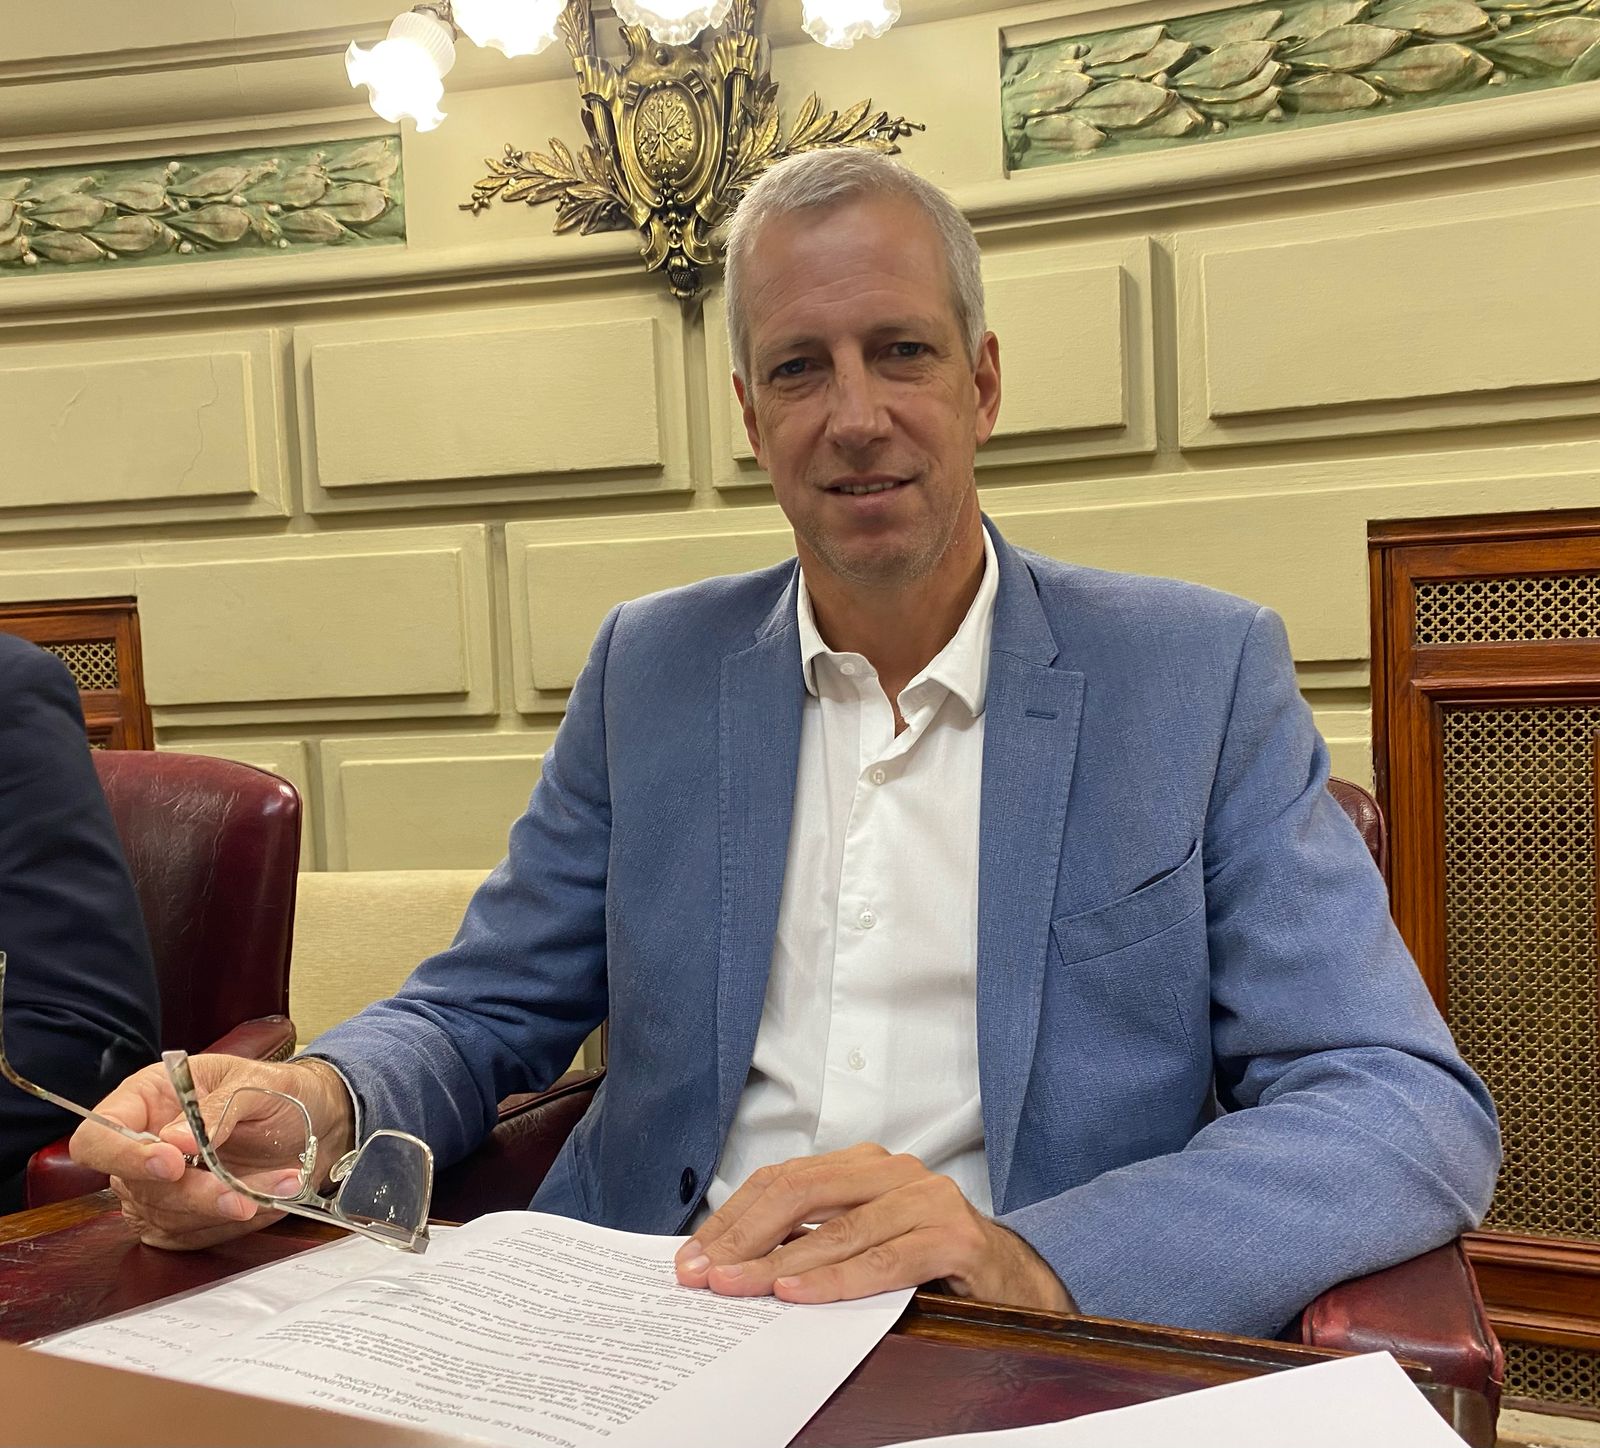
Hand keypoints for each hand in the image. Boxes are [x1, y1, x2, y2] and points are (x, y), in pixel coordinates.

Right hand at [70, 1054, 356, 1251]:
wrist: (315, 1122)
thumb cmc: (277, 1091)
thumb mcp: (256, 1081)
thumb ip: (217, 1107)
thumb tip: (175, 1140)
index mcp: (146, 1099)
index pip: (97, 1138)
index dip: (122, 1156)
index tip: (171, 1163)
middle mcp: (143, 1147)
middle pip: (135, 1188)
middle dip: (194, 1193)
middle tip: (240, 1193)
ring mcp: (158, 1189)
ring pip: (167, 1218)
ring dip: (227, 1207)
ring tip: (283, 1183)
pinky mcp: (182, 1221)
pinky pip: (194, 1236)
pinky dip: (235, 1223)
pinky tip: (272, 1198)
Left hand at [673, 1143, 1073, 1310]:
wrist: (1011, 1285)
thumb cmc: (926, 1264)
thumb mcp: (861, 1241)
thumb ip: (808, 1239)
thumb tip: (728, 1263)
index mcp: (863, 1166)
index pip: (782, 1181)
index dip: (732, 1218)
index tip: (692, 1257)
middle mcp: (893, 1171)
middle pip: (800, 1192)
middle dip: (743, 1237)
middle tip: (703, 1275)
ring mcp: (927, 1198)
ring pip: (838, 1228)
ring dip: (779, 1262)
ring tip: (737, 1288)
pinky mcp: (955, 1235)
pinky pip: (886, 1259)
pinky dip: (837, 1278)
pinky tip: (799, 1293)